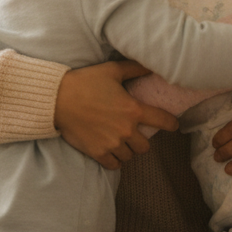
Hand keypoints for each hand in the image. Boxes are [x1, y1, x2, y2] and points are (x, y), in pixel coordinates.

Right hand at [55, 60, 178, 169]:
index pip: (162, 121)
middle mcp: (126, 130)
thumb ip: (134, 69)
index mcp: (133, 109)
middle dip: (142, 140)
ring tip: (121, 142)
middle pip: (145, 146)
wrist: (57, 99)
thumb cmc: (85, 82)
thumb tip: (152, 66)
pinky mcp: (97, 153)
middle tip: (135, 133)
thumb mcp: (112, 70)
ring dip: (128, 150)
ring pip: (130, 156)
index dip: (171, 124)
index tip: (173, 125)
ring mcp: (112, 144)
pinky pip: (114, 165)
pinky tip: (112, 152)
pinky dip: (115, 160)